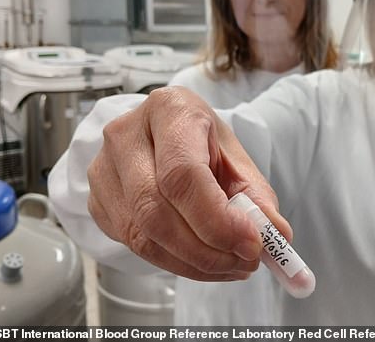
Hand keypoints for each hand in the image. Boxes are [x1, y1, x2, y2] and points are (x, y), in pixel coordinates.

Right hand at [87, 86, 292, 280]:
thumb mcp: (236, 160)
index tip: (251, 244)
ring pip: (142, 235)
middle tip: (246, 262)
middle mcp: (126, 134)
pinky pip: (133, 245)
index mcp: (169, 109)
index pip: (182, 173)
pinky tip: (202, 258)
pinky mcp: (97, 200)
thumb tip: (277, 236)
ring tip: (231, 264)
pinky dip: (174, 262)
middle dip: (207, 249)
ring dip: (193, 263)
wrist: (165, 135)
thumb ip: (257, 197)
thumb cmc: (202, 143)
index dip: (216, 218)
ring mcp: (103, 168)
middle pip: (156, 209)